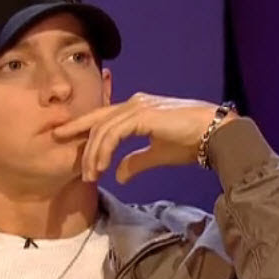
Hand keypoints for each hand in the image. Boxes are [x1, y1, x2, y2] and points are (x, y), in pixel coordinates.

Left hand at [52, 92, 237, 183]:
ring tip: (91, 175)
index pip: (101, 117)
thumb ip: (136, 162)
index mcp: (136, 109)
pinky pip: (114, 133)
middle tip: (79, 171)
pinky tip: (104, 167)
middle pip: (97, 123)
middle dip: (82, 146)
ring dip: (93, 154)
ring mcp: (138, 106)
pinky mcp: (143, 115)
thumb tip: (118, 175)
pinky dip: (105, 151)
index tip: (63, 141)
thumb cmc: (191, 142)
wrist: (215, 135)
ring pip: (102, 129)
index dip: (80, 128)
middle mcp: (133, 103)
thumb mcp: (157, 154)